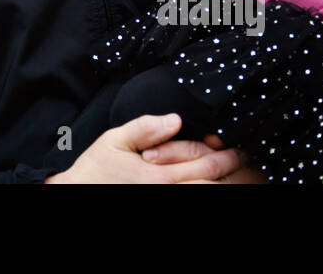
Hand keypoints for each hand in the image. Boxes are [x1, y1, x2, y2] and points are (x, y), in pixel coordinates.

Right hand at [46, 114, 243, 183]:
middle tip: (244, 160)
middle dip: (230, 170)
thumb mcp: (114, 140)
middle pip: (209, 183)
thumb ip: (145, 129)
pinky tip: (207, 184)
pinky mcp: (156, 203)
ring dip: (218, 185)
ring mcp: (162, 200)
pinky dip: (201, 191)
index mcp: (160, 174)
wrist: (78, 192)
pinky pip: (188, 200)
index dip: (225, 156)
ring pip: (202, 195)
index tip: (238, 147)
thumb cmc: (96, 168)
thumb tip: (175, 119)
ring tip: (232, 175)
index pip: (204, 165)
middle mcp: (166, 192)